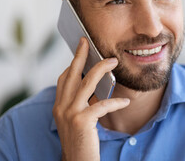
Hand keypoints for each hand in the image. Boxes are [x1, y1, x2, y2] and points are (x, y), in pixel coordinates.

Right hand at [52, 37, 129, 160]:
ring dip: (101, 70)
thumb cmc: (82, 142)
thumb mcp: (80, 121)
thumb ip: (85, 104)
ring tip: (113, 62)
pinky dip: (115, 102)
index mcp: (59, 106)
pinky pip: (101, 105)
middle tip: (87, 42)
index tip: (81, 50)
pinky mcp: (81, 122)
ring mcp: (69, 114)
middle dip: (80, 57)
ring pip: (85, 84)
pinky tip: (125, 101)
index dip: (72, 64)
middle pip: (71, 75)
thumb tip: (99, 87)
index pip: (64, 79)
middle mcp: (60, 107)